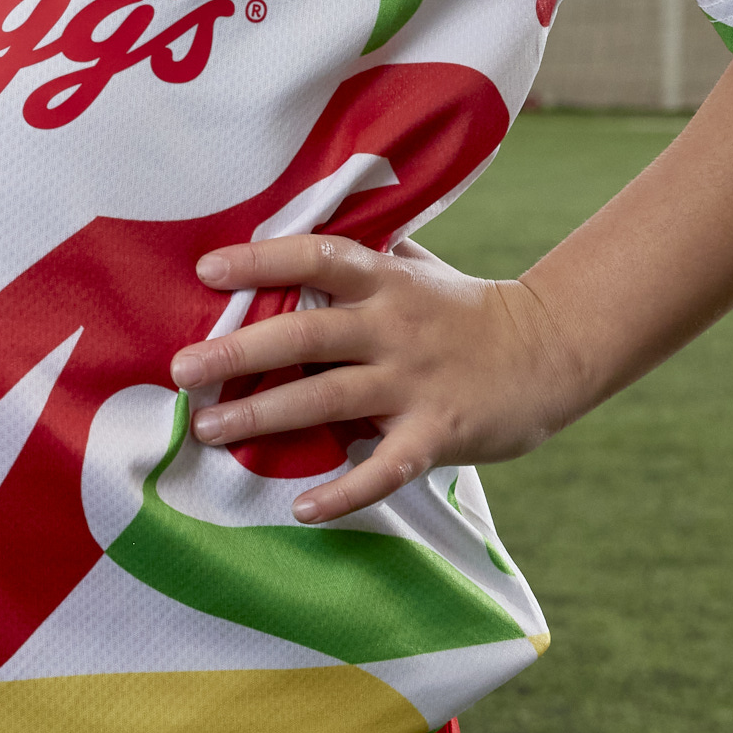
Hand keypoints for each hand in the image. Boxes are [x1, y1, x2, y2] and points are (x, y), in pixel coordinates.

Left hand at [167, 235, 596, 522]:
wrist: (552, 350)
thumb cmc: (467, 308)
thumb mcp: (418, 267)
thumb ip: (365, 252)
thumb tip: (297, 223)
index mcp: (386, 280)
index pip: (317, 258)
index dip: (261, 261)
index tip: (206, 269)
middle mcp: (394, 328)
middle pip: (306, 336)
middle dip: (239, 353)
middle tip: (180, 370)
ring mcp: (414, 383)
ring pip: (328, 400)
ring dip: (264, 417)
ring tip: (208, 429)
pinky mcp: (437, 433)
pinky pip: (384, 468)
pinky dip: (344, 491)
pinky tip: (302, 509)